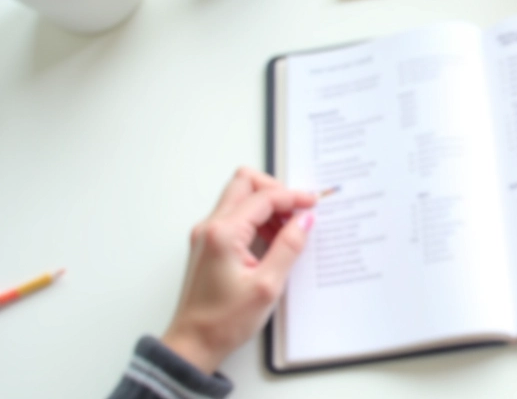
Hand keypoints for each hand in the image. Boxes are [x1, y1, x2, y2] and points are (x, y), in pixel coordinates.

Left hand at [161, 168, 317, 373]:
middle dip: (275, 190)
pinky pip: (235, 216)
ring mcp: (206, 233)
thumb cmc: (224, 321)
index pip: (264, 197)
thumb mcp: (267, 286)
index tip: (313, 204)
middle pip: (244, 183)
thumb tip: (305, 220)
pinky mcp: (208, 243)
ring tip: (288, 230)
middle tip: (297, 210)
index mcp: (223, 233)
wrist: (193, 343)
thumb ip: (289, 247)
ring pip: (240, 197)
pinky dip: (257, 219)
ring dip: (267, 205)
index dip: (293, 197)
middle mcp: (210, 227)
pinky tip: (273, 240)